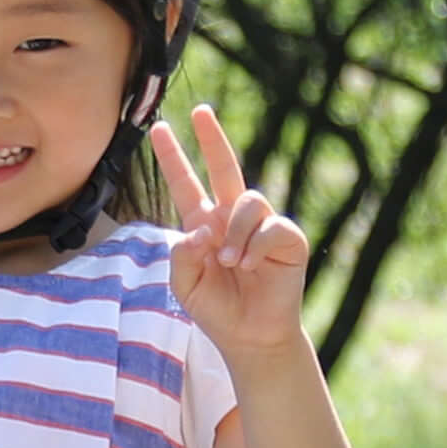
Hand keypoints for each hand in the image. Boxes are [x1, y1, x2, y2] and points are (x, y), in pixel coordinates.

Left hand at [151, 105, 310, 358]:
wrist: (250, 337)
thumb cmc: (217, 310)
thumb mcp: (185, 286)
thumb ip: (182, 256)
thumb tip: (201, 228)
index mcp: (205, 226)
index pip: (186, 185)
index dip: (173, 158)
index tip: (159, 129)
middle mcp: (233, 218)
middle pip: (224, 167)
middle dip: (212, 138)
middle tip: (200, 110)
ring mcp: (262, 226)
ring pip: (247, 201)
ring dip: (235, 232)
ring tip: (231, 262)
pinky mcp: (287, 238)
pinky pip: (271, 226)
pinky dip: (257, 246)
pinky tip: (251, 266)